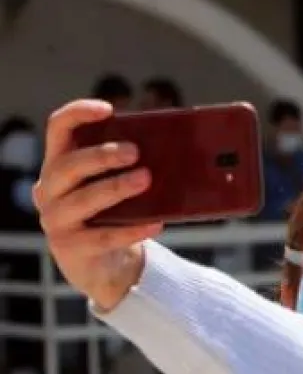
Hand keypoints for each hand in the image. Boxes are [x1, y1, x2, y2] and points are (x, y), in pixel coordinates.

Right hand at [33, 101, 161, 311]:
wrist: (106, 264)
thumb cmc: (116, 213)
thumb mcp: (119, 185)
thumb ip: (133, 165)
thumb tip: (184, 146)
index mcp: (60, 164)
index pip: (58, 128)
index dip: (78, 113)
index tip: (109, 109)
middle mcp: (49, 190)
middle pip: (67, 165)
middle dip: (101, 156)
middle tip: (136, 152)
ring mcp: (56, 220)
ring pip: (83, 200)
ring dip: (116, 187)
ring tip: (146, 179)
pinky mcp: (71, 249)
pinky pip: (103, 237)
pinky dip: (131, 229)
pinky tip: (156, 223)